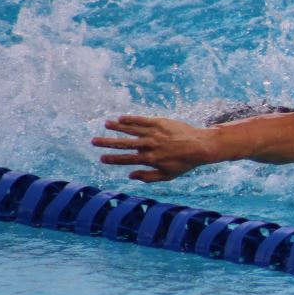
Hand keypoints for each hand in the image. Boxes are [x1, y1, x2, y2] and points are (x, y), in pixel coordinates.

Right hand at [92, 115, 213, 181]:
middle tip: (93, 141)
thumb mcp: (167, 175)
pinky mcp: (160, 122)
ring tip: (106, 124)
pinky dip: (131, 119)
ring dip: (117, 127)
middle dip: (107, 142)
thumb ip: (148, 177)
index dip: (112, 159)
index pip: (126, 159)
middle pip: (124, 143)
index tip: (101, 158)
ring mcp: (154, 133)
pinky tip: (121, 118)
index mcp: (149, 159)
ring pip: (131, 129)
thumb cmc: (184, 163)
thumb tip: (130, 176)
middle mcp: (149, 145)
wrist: (200, 146)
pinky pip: (142, 120)